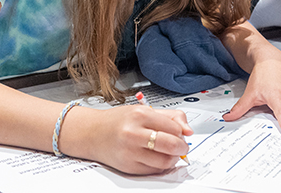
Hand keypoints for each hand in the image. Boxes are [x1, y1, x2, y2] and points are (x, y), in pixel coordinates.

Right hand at [67, 105, 192, 174]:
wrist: (92, 133)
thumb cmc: (118, 121)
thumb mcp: (144, 110)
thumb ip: (170, 117)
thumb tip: (188, 130)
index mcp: (140, 115)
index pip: (174, 128)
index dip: (182, 132)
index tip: (182, 134)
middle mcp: (134, 133)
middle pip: (171, 145)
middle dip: (182, 148)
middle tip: (182, 147)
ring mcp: (130, 152)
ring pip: (164, 161)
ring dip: (173, 159)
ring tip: (170, 153)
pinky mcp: (128, 166)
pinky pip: (153, 170)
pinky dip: (160, 166)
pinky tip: (157, 158)